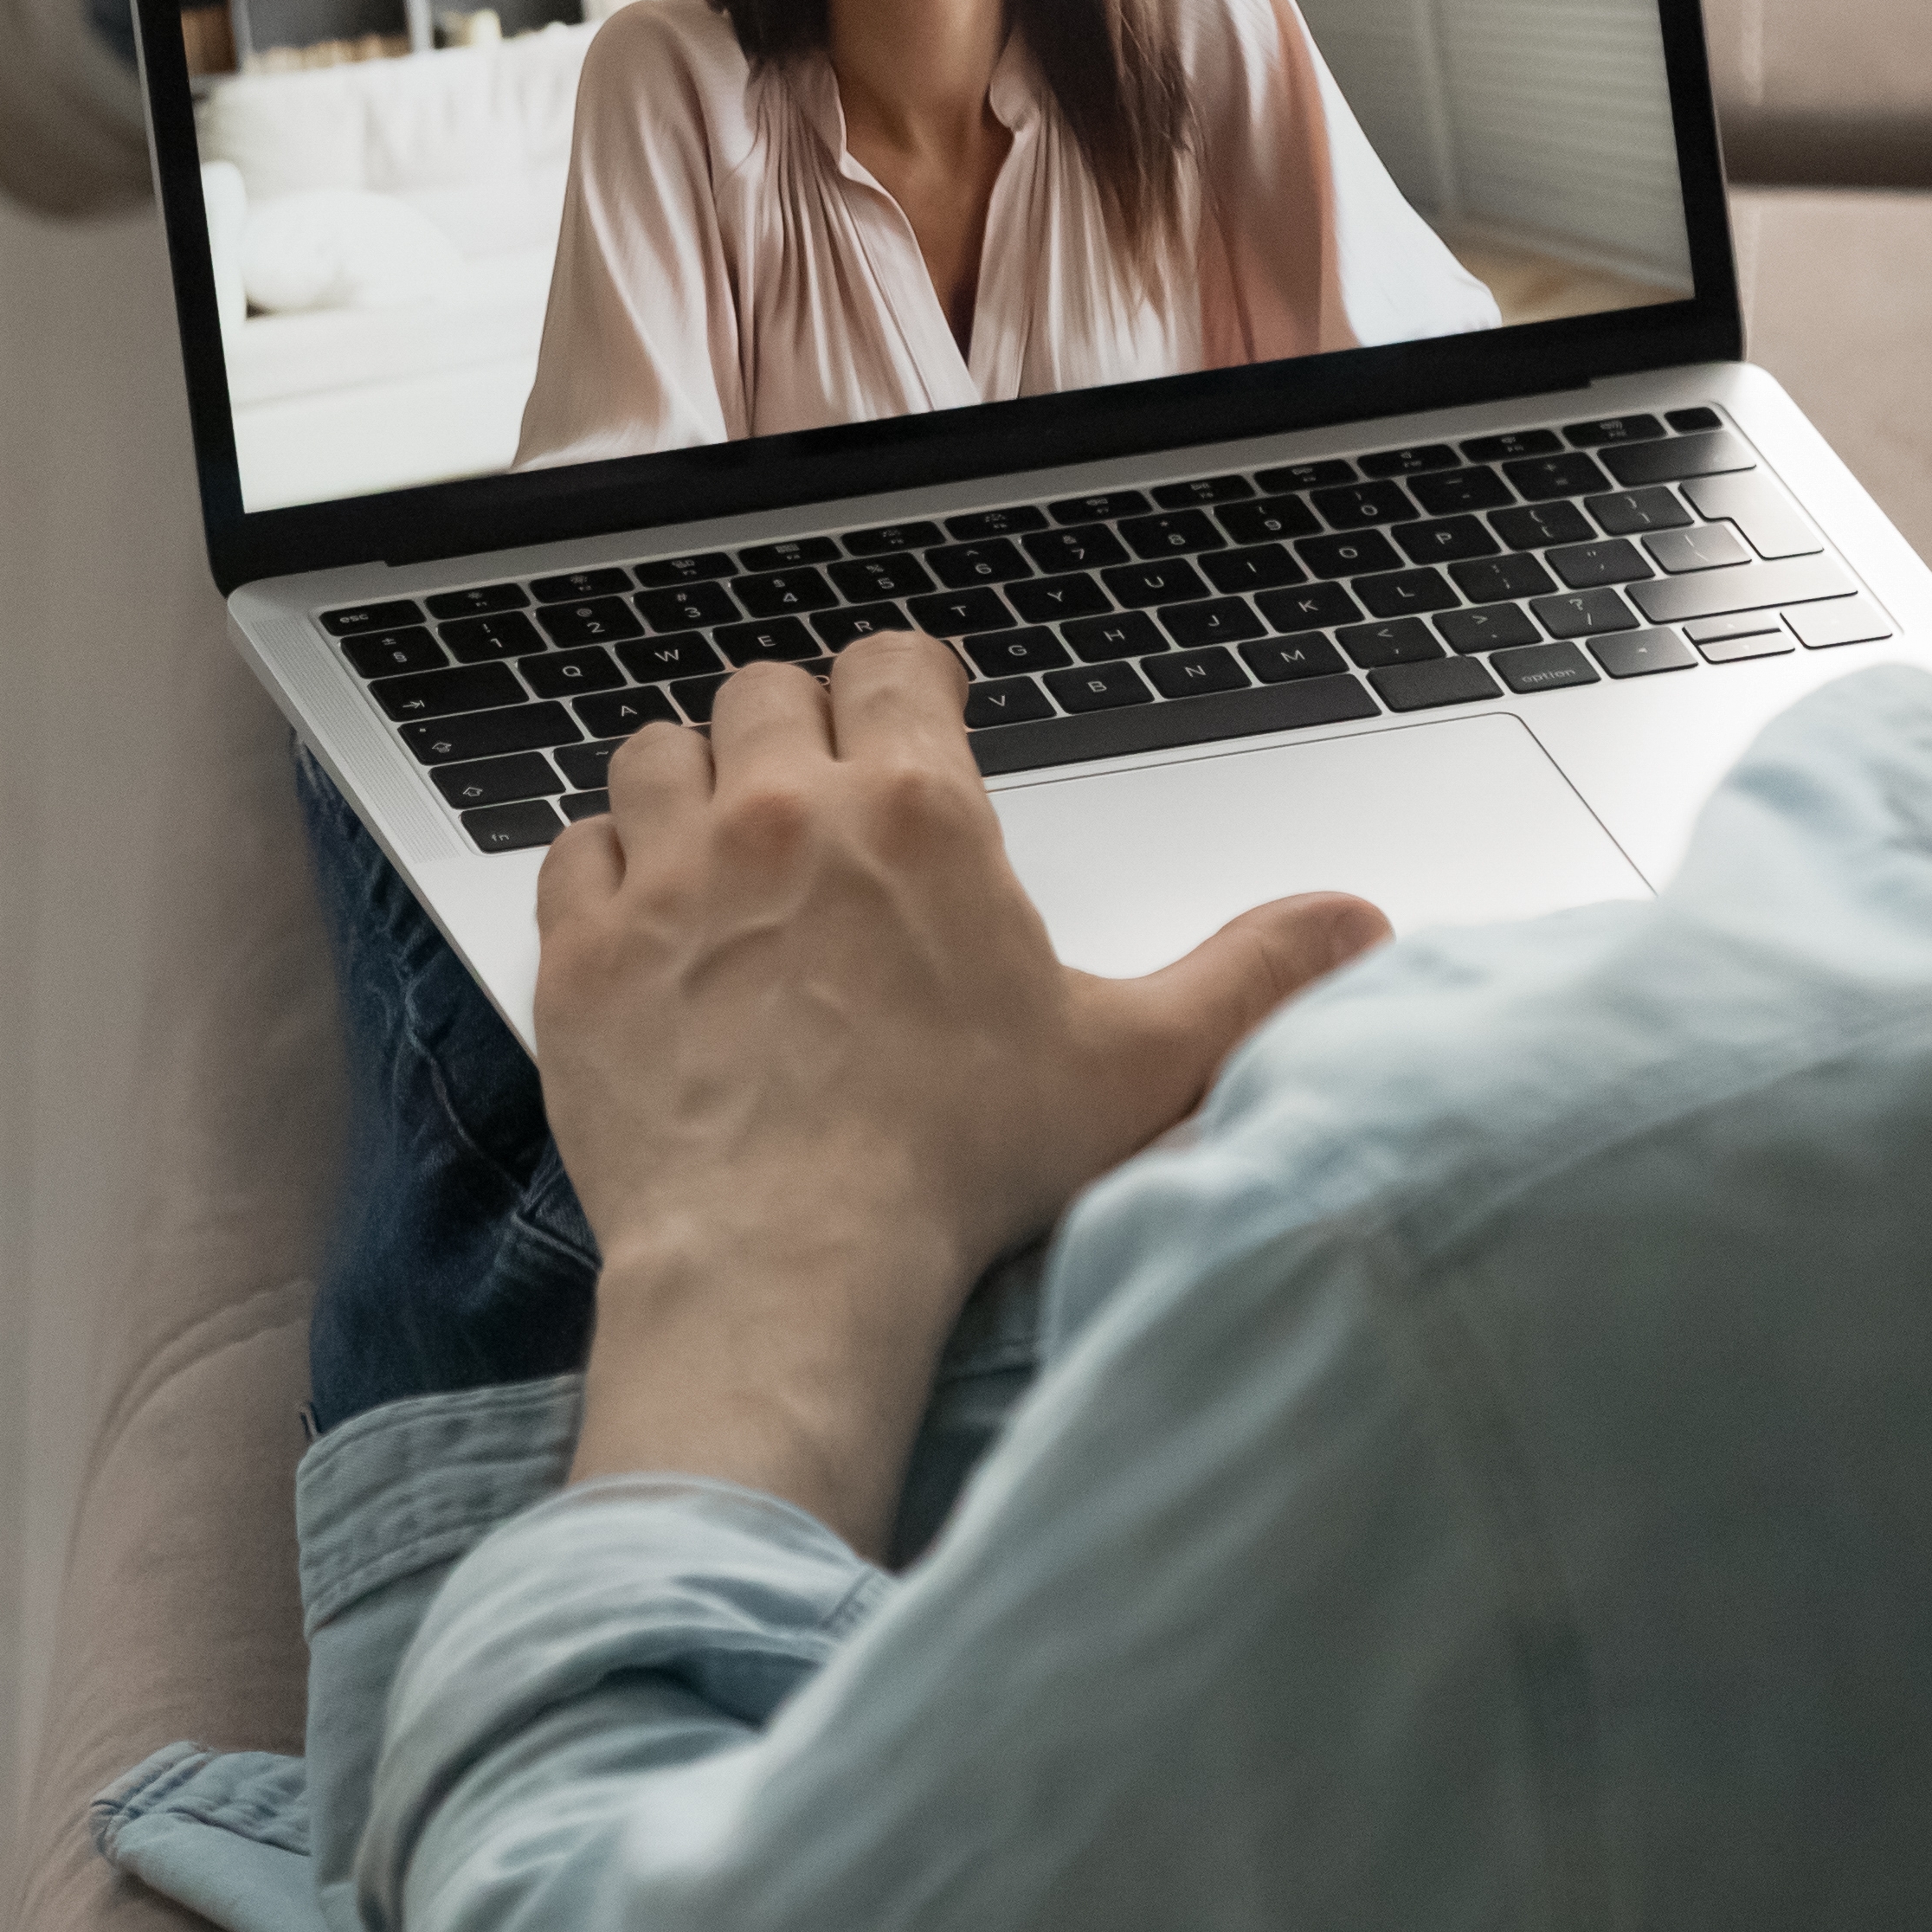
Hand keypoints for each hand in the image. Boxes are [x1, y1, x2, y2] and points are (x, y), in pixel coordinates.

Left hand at [534, 631, 1386, 1550]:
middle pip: (770, 691)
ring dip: (694, 780)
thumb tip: (1356, 925)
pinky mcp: (585, 952)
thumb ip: (1252, 977)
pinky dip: (606, 866)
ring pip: (658, 749)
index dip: (907, 683)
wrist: (791, 1267)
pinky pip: (574, 849)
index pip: (896, 664)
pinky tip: (645, 915)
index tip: (911, 715)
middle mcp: (784, 813)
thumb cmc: (957, 1172)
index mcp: (919, 812)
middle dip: (800, 726)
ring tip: (726, 841)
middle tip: (823, 791)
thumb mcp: (1136, 1065)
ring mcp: (670, 875)